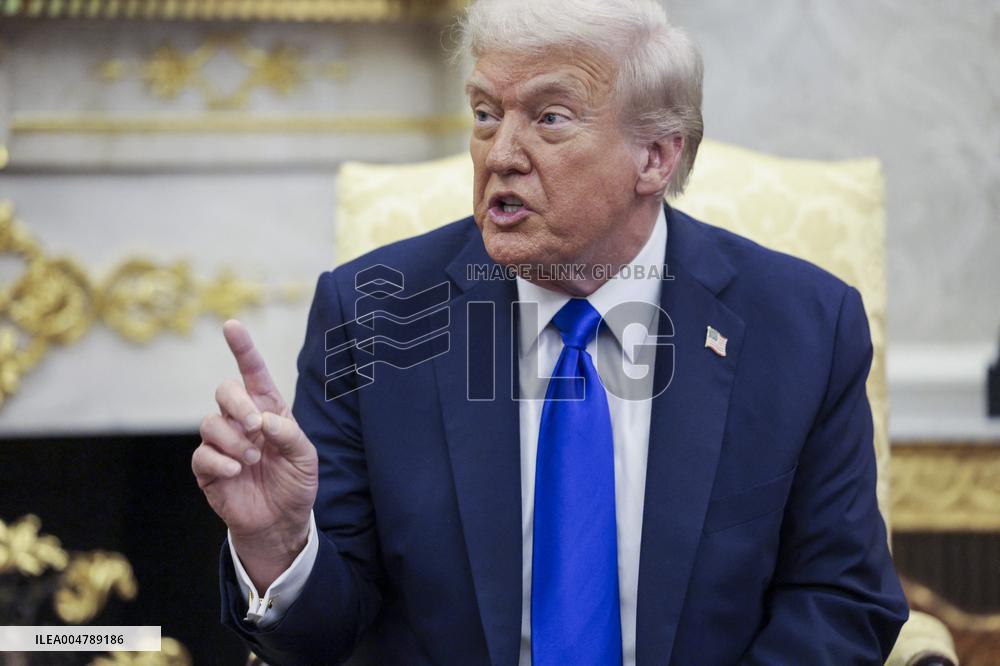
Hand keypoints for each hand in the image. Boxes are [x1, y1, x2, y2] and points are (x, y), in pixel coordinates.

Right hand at [192, 320, 318, 591]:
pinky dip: (220, 460)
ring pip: (210, 422)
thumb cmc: (295, 484)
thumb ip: (289, 434)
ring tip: (252, 459)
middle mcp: (241, 421)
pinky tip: (236, 471)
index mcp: (268, 410)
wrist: (281, 522)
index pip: (252, 373)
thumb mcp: (305, 457)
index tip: (232, 325)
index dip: (242, 348)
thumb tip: (264, 420)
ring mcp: (222, 443)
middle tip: (255, 426)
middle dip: (237, 403)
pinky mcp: (207, 468)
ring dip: (233, 439)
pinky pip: (202, 453)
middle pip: (224, 390)